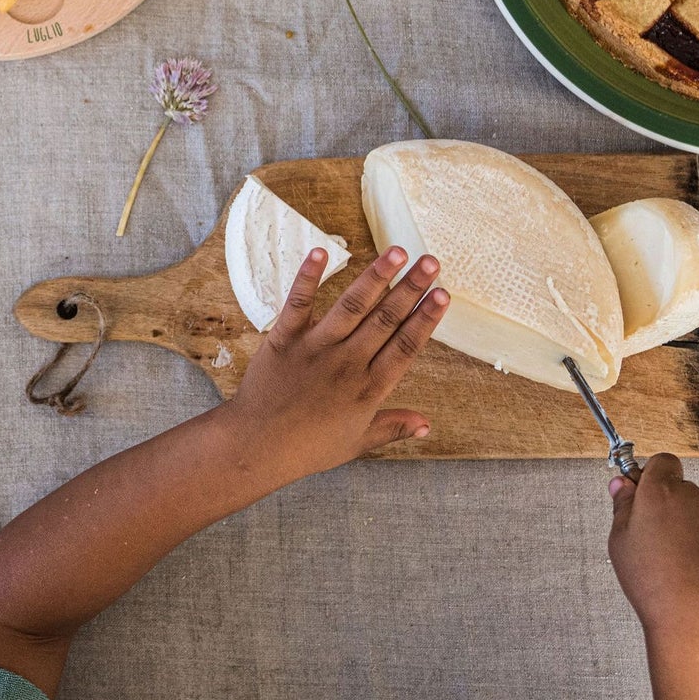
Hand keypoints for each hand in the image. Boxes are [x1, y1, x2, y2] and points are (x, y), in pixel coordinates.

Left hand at [223, 246, 448, 484]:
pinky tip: (322, 251)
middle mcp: (347, 363)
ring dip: (376, 276)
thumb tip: (427, 425)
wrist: (255, 447)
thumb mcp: (357, 443)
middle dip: (411, 288)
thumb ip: (392, 427)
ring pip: (352, 306)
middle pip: (385, 319)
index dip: (425, 319)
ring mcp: (315, 348)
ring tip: (396, 251)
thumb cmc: (306, 448)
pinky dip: (309, 276)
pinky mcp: (285, 338)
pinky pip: (299, 302)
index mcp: (368, 389)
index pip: (405, 347)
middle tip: (430, 262)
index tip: (443, 295)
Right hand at [608, 454, 698, 640]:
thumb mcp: (621, 542)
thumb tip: (622, 483)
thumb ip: (622, 507)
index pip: (663, 462)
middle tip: (656, 542)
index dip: (653, 476)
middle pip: (682, 491)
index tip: (643, 498)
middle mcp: (696, 499)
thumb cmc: (654, 582)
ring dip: (691, 530)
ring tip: (680, 567)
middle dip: (670, 508)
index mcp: (662, 491)